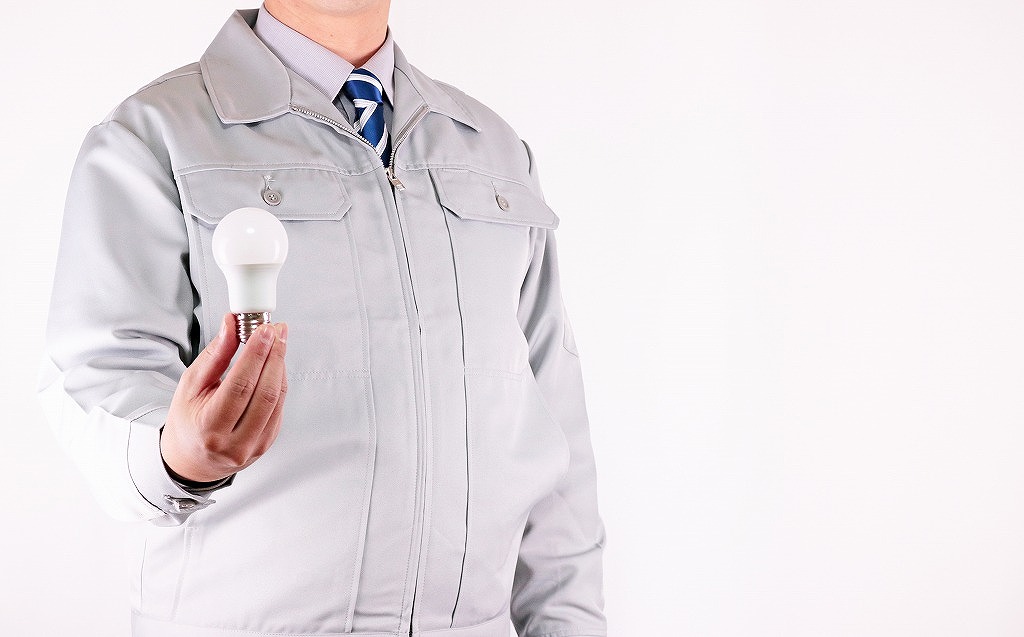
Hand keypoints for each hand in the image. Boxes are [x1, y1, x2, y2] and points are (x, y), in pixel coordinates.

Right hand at [161, 313, 288, 482]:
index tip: (264, 330)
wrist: (192, 459)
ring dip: (281, 366)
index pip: (240, 386)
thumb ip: (214, 355)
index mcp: (209, 428)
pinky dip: (280, 382)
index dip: (256, 355)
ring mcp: (253, 446)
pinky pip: (279, 408)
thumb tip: (231, 325)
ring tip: (279, 341)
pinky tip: (276, 364)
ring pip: (276, 399)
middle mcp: (234, 442)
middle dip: (274, 355)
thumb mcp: (191, 386)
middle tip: (276, 330)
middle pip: (264, 392)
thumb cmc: (188, 420)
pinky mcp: (266, 444)